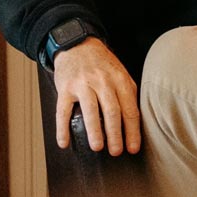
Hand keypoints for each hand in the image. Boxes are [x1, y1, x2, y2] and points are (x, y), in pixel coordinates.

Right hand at [51, 34, 139, 154]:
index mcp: (120, 80)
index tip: (133, 148)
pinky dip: (62, 128)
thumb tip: (134, 125)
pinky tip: (64, 142)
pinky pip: (63, 111)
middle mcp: (103, 81)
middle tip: (116, 152)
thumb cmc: (102, 64)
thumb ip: (127, 95)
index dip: (132, 131)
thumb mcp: (120, 74)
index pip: (130, 109)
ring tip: (98, 148)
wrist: (77, 44)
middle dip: (116, 134)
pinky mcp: (65, 88)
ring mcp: (83, 84)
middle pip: (112, 111)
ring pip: (90, 110)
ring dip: (94, 131)